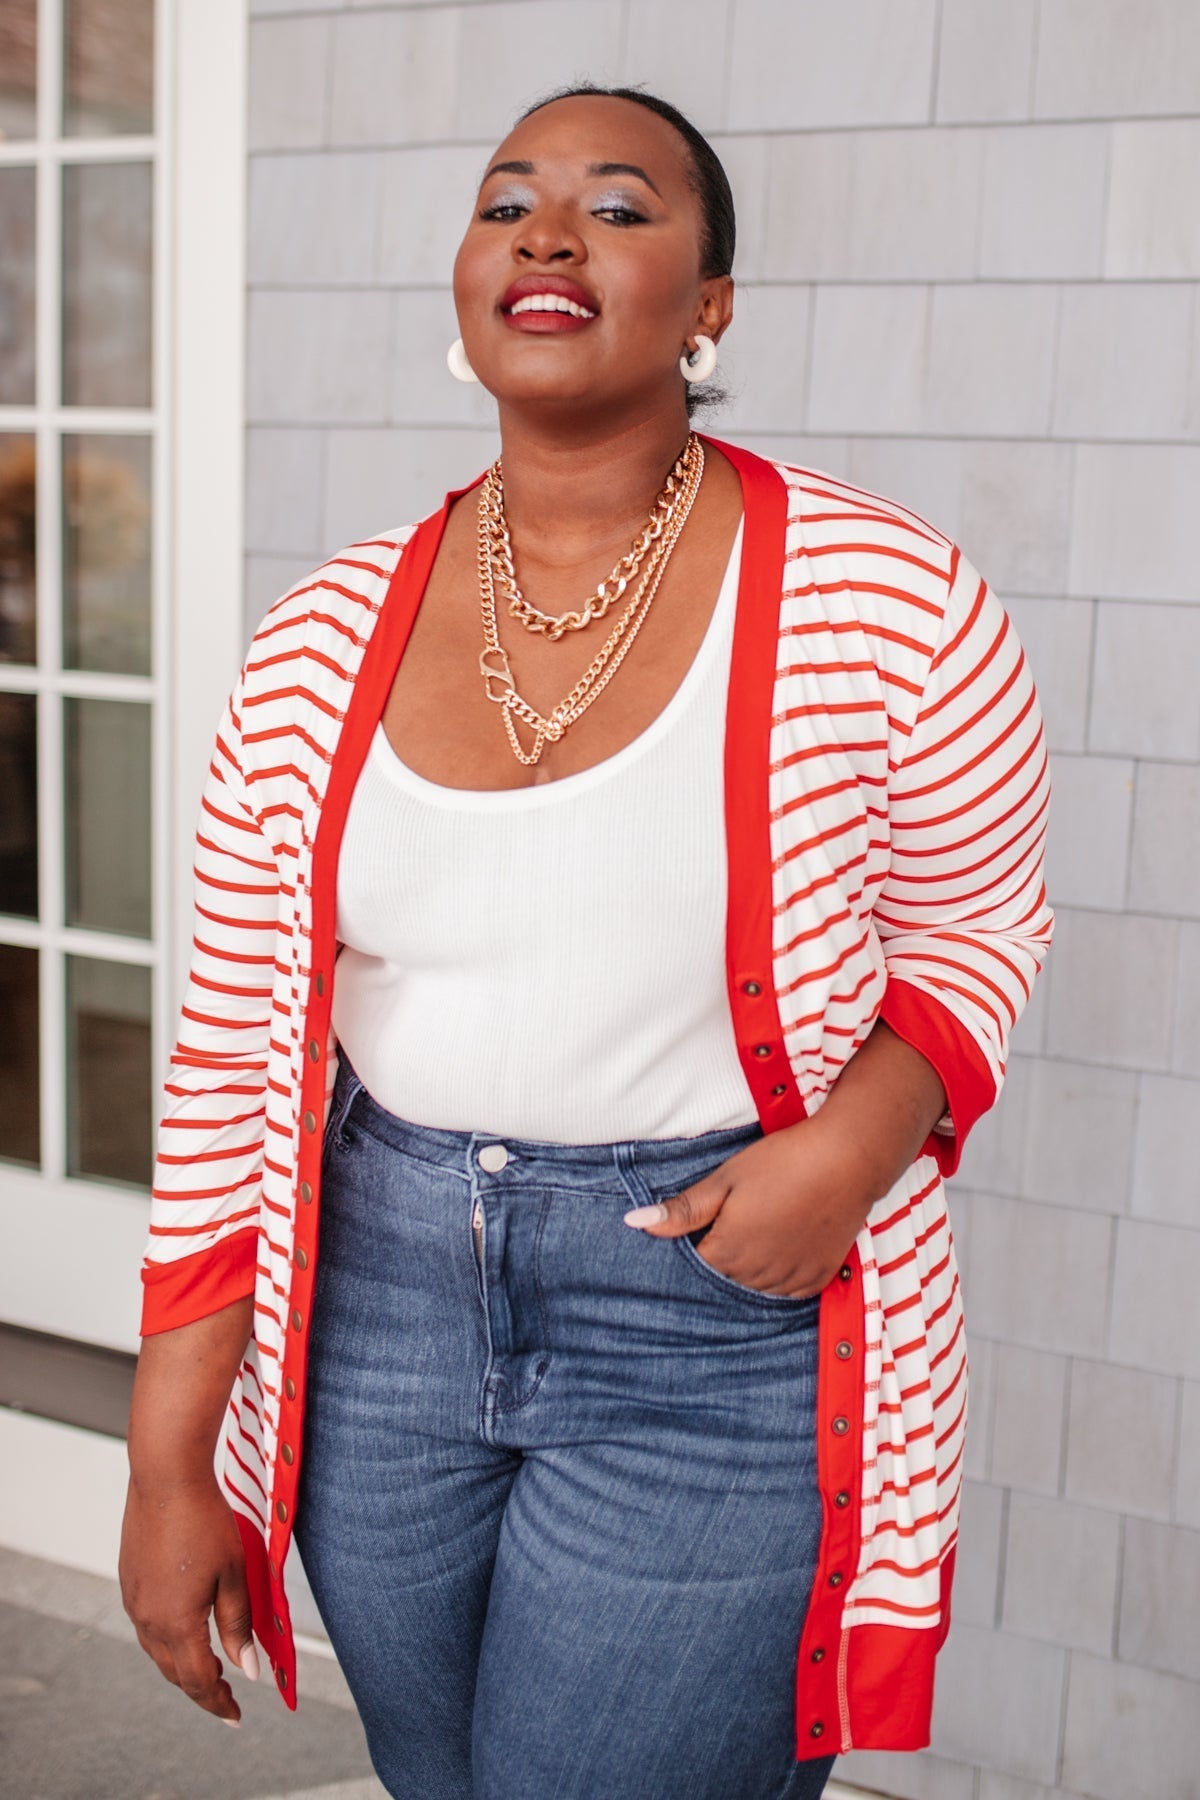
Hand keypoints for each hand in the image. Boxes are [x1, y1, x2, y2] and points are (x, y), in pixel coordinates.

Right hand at [119, 1473, 257, 1724]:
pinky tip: (184, 1631)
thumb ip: (237, 1625)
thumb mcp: (232, 1575)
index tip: (236, 1716)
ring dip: (182, 1665)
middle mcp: (147, 1619)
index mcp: (176, 1623)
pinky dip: (168, 1640)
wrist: (166, 1476)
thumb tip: (246, 1669)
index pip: (198, 1681)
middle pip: (174, 1671)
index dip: (219, 1702)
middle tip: (227, 1698)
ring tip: (210, 1670)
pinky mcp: (129, 1581)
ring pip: (157, 1651)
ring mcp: (133, 1600)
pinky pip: (147, 1626)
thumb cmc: (205, 1520)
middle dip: (202, 1688)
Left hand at [622, 1110, 878, 1298]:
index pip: (694, 1266)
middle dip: (722, 1255)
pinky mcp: (817, 1278)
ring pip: (755, 1288)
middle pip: (724, 1279)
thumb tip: (634, 1222)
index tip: (705, 1222)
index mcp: (728, 1251)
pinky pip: (787, 1291)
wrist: (846, 1159)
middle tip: (738, 1219)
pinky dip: (780, 1275)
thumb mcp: (725, 1179)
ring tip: (762, 1227)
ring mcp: (789, 1279)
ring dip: (750, 1267)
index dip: (696, 1243)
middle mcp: (757, 1275)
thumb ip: (682, 1209)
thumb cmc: (782, 1162)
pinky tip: (782, 1244)